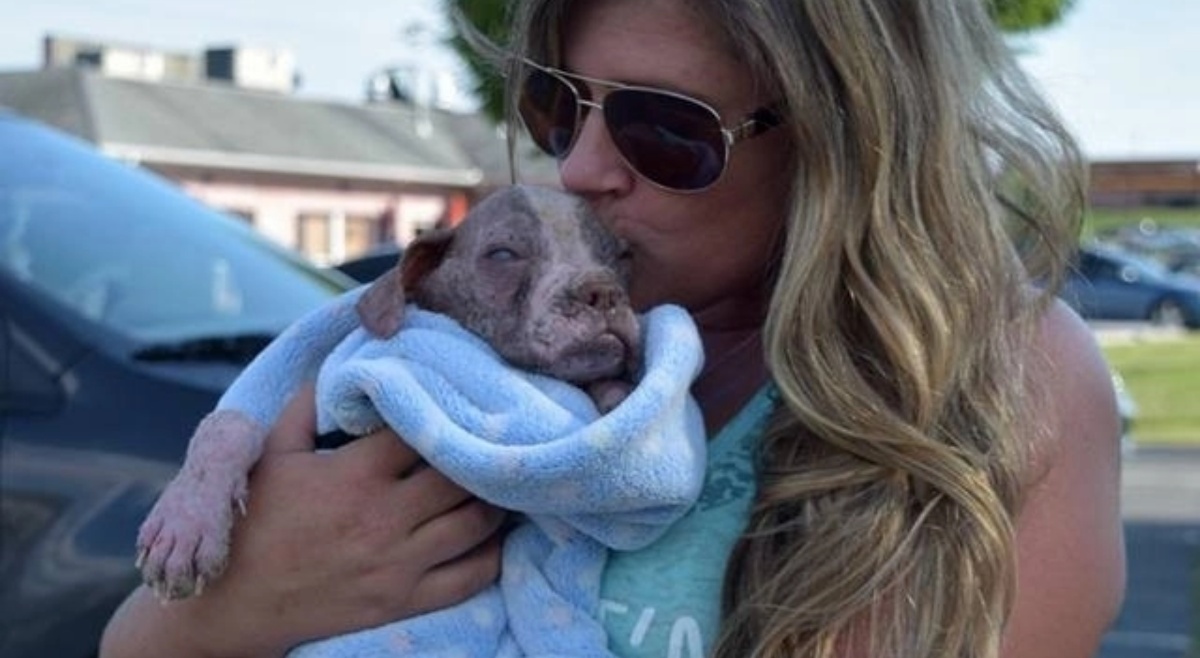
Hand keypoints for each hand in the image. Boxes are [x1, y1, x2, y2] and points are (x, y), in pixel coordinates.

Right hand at [101, 384, 505, 657]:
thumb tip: (332, 367)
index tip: (456, 407)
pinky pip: (470, 576)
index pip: (424, 431)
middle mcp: (385, 516)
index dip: (444, 416)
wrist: (233, 603)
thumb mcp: (270, 455)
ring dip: (495, 500)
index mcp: (356, 473)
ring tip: (499, 484)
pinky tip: (496, 536)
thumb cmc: (251, 523)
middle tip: (489, 445)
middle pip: (462, 475)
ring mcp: (398, 562)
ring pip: (476, 523)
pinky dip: (492, 553)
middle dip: (478, 456)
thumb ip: (304, 407)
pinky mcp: (402, 601)